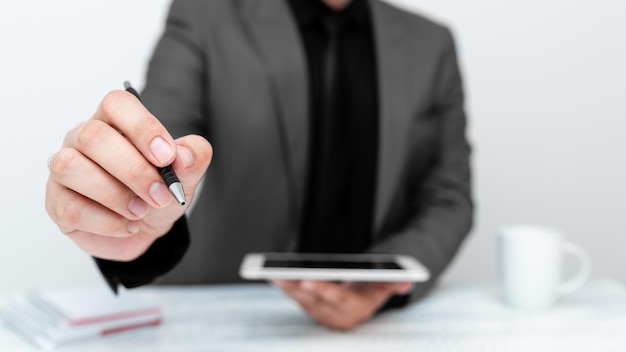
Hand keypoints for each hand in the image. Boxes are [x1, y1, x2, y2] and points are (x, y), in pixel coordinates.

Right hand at [45, 91, 211, 260]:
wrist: (144, 227)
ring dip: (115, 195)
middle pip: (94, 136)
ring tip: (141, 211)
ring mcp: (64, 169)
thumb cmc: (157, 190)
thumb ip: (193, 157)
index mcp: (114, 121)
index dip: (143, 127)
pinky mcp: (56, 202)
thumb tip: (183, 156)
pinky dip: (107, 222)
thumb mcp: (185, 175)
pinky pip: (71, 208)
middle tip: (161, 194)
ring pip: (72, 168)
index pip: (117, 104)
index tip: (167, 156)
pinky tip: (127, 225)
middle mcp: (82, 138)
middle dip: (134, 170)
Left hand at [272, 280, 411, 329]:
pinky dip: (286, 289)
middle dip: (297, 288)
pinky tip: (275, 277)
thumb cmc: (373, 288)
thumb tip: (405, 281)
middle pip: (315, 301)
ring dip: (287, 289)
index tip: (308, 281)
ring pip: (302, 302)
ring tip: (274, 274)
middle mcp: (337, 315)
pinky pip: (297, 300)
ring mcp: (322, 313)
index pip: (338, 299)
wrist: (364, 301)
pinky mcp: (312, 309)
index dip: (323, 290)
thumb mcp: (387, 284)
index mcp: (356, 308)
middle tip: (282, 275)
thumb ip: (395, 282)